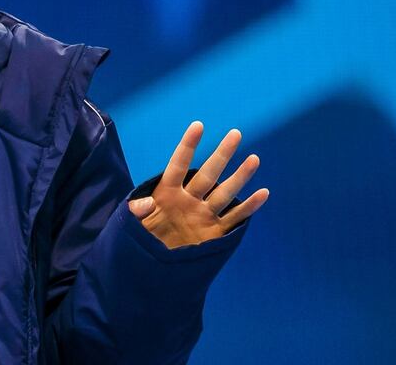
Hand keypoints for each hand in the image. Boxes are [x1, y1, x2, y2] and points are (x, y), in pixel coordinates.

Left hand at [127, 121, 268, 248]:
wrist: (152, 268)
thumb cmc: (140, 241)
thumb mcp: (132, 226)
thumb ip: (138, 212)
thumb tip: (145, 204)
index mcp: (167, 193)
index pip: (178, 165)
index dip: (188, 146)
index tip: (198, 126)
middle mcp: (188, 200)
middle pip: (208, 174)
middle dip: (221, 155)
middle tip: (235, 134)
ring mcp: (203, 215)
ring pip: (225, 193)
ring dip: (239, 177)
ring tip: (253, 159)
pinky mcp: (213, 233)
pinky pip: (234, 218)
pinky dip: (249, 207)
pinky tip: (263, 193)